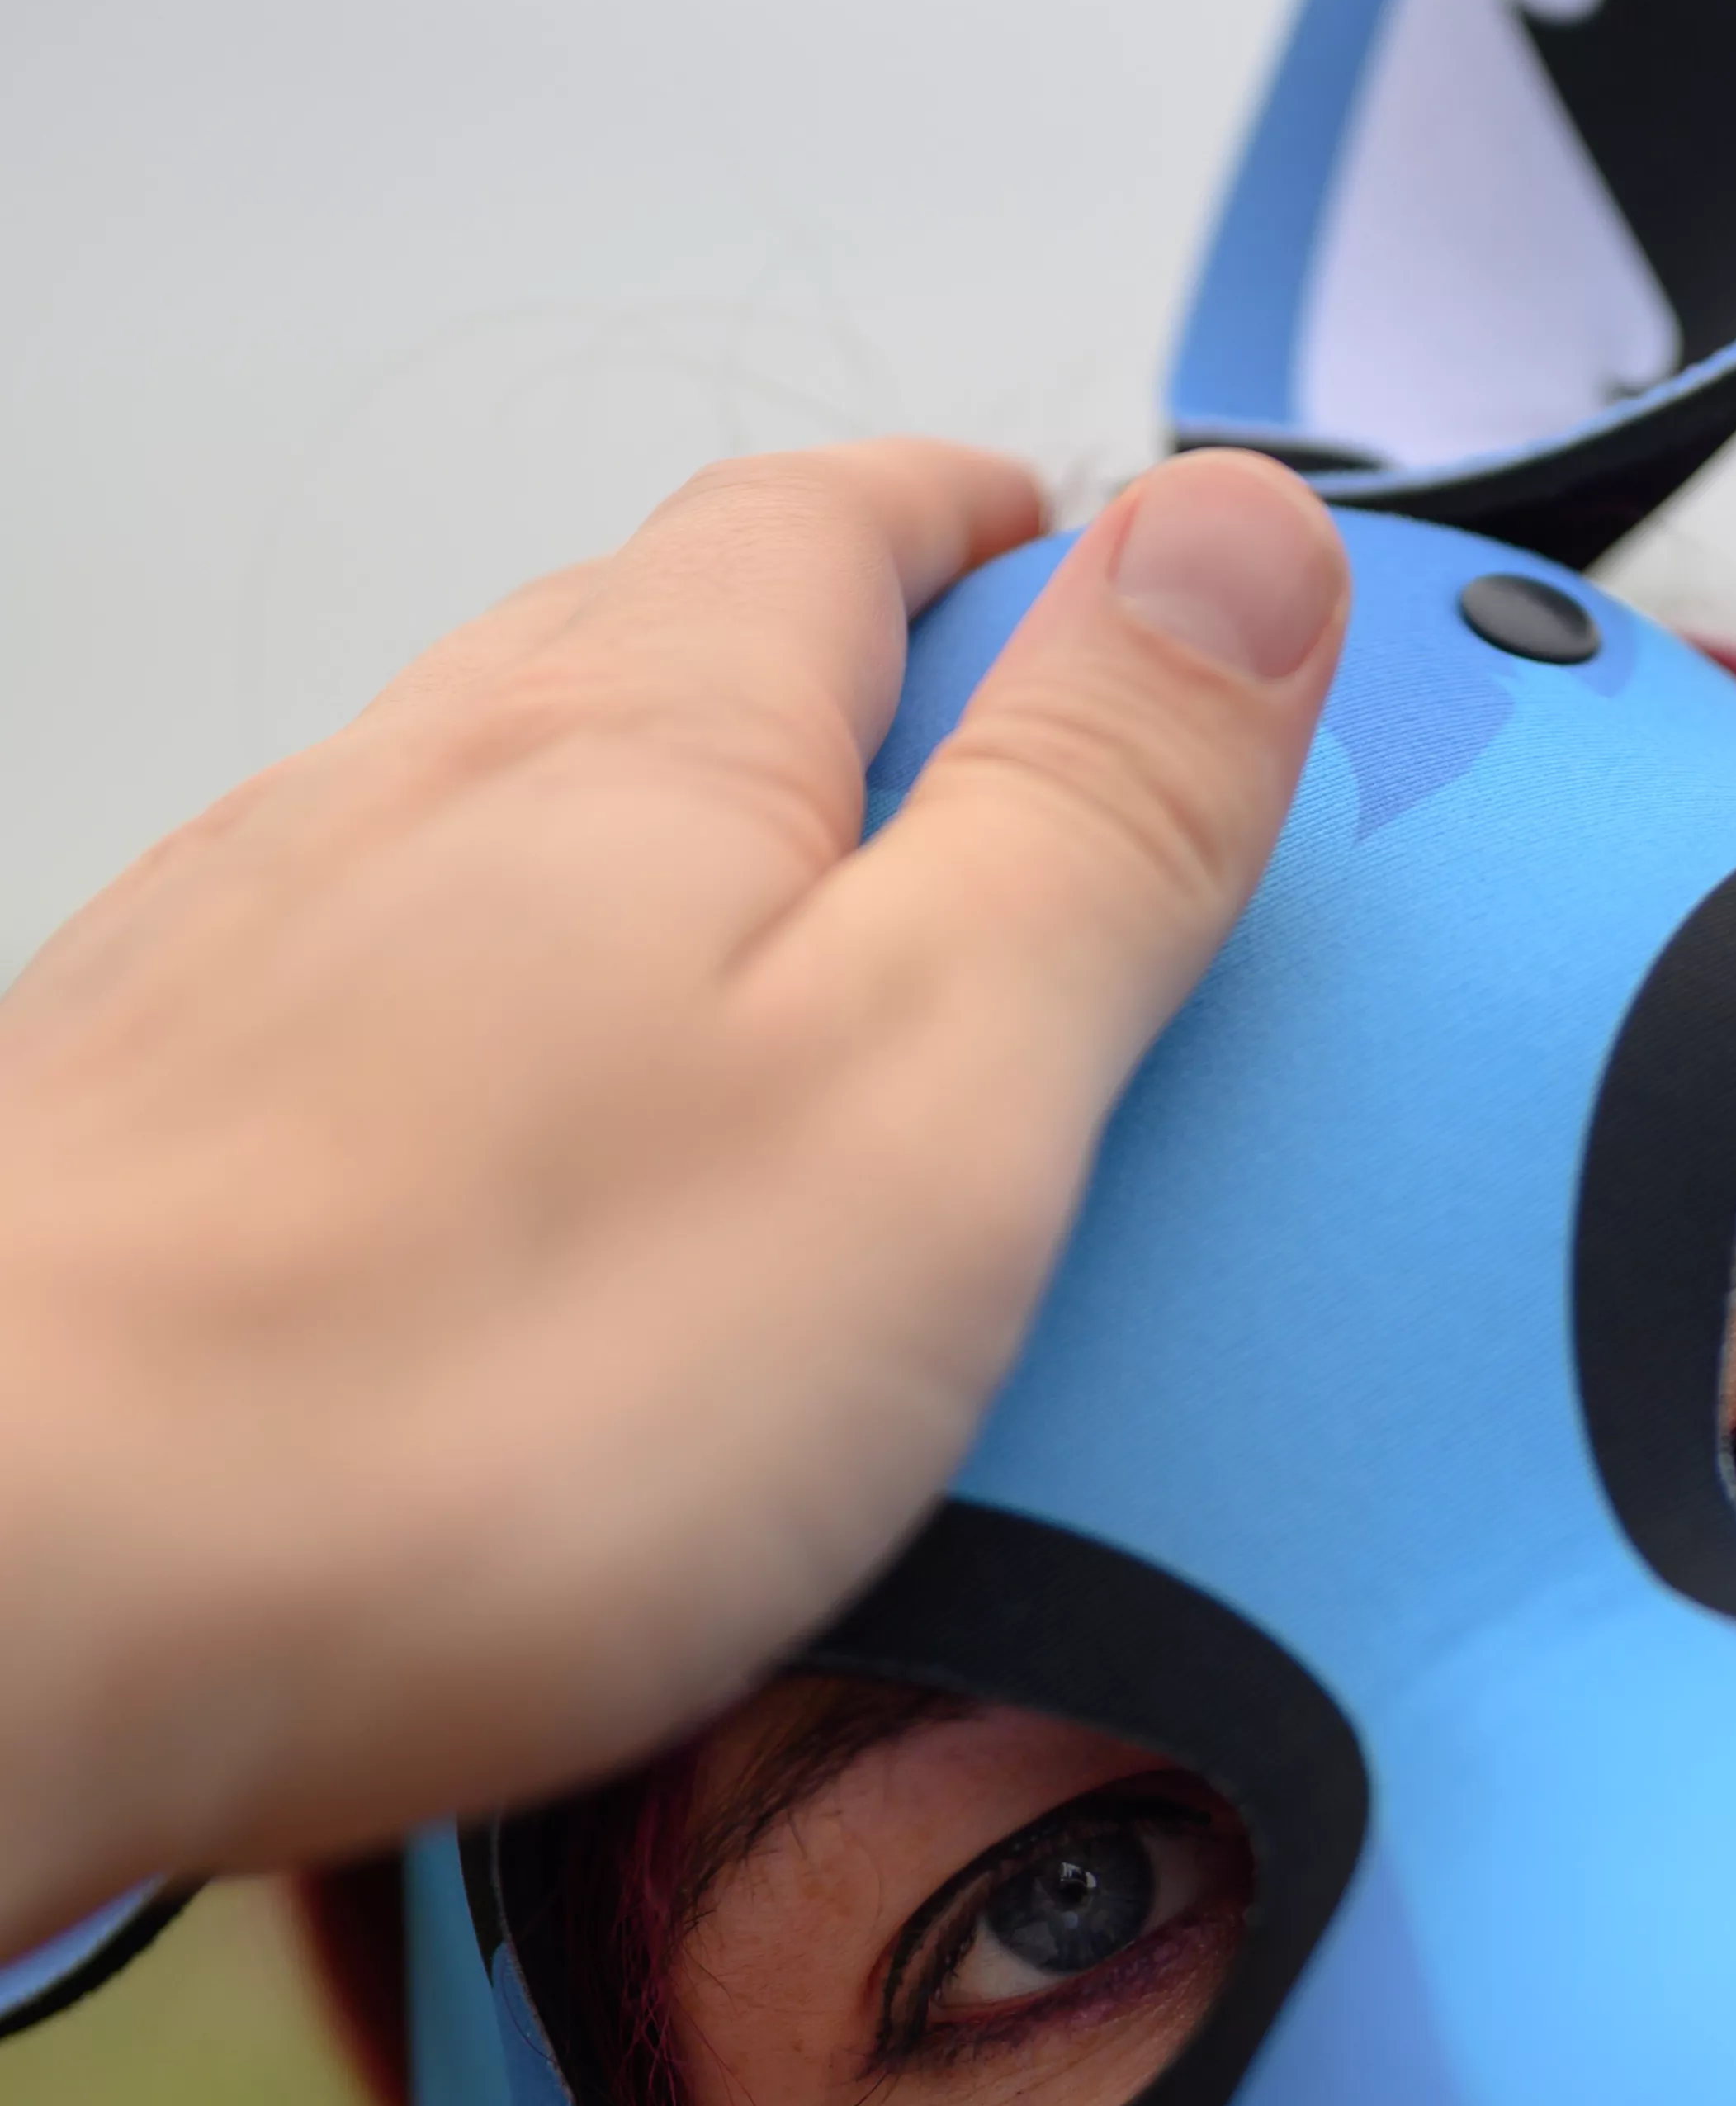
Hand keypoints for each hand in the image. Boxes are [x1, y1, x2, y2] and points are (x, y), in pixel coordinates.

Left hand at [0, 436, 1345, 1951]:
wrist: (7, 1578)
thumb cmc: (455, 1389)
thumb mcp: (926, 1081)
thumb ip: (1098, 811)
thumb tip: (1241, 539)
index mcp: (649, 751)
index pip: (843, 527)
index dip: (989, 527)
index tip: (1087, 556)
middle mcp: (416, 804)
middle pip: (650, 656)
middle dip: (825, 679)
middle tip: (962, 756)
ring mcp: (255, 969)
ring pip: (490, 836)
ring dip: (645, 860)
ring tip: (766, 977)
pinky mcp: (154, 1154)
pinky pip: (369, 1027)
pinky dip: (493, 1046)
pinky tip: (515, 1181)